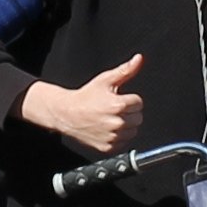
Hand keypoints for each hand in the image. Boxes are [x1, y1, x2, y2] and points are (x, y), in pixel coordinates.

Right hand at [24, 53, 144, 153]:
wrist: (67, 114)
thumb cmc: (86, 97)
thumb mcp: (105, 80)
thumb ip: (126, 70)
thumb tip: (139, 59)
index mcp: (118, 105)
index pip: (139, 103)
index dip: (129, 100)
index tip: (118, 99)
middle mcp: (117, 123)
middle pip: (138, 117)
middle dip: (129, 112)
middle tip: (114, 109)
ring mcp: (113, 136)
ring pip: (133, 131)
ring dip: (126, 125)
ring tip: (110, 118)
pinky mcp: (108, 147)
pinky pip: (124, 142)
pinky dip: (119, 137)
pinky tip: (108, 129)